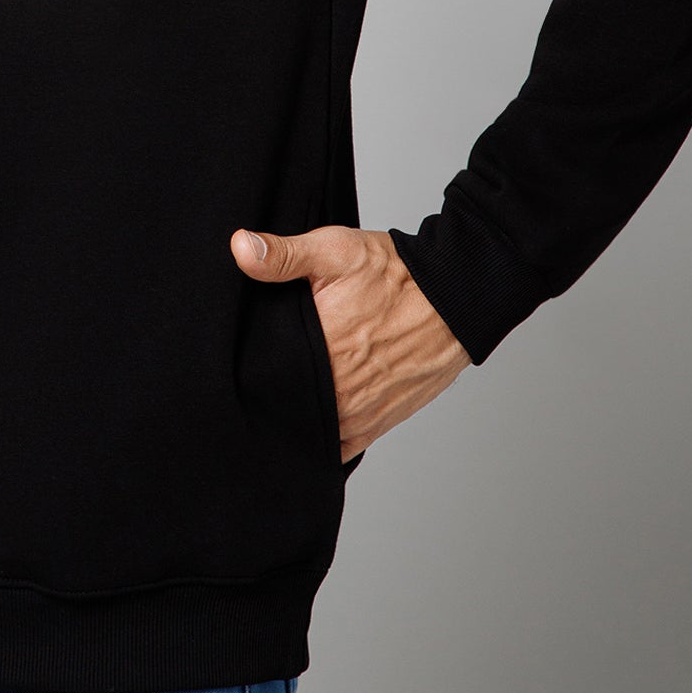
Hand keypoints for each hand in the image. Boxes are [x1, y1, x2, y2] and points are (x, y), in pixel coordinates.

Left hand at [230, 223, 470, 460]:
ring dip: (296, 415)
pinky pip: (339, 444)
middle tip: (262, 375)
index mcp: (318, 350)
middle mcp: (337, 390)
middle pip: (284, 405)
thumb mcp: (334, 250)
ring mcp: (358, 412)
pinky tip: (311, 417)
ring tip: (285, 394)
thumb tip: (238, 248)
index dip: (249, 371)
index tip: (241, 360)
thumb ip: (283, 255)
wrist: (453, 297)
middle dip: (270, 394)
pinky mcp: (378, 423)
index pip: (263, 377)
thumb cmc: (395, 273)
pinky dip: (323, 436)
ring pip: (309, 428)